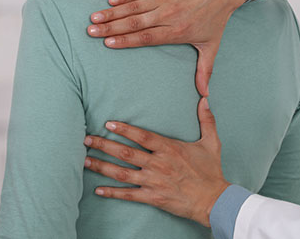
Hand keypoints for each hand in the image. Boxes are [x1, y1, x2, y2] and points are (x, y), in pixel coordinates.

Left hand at [83, 98, 230, 227]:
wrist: (213, 200)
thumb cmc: (211, 171)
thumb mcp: (211, 142)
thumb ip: (206, 120)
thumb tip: (204, 99)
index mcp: (170, 149)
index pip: (142, 136)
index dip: (125, 129)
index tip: (109, 123)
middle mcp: (158, 164)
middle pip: (126, 153)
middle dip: (104, 145)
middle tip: (87, 139)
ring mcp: (153, 181)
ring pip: (122, 173)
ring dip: (102, 167)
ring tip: (85, 161)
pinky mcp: (152, 197)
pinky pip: (128, 195)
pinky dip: (112, 193)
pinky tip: (98, 190)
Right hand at [87, 0, 250, 94]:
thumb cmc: (216, 19)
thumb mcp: (211, 46)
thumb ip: (204, 70)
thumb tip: (205, 95)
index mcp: (177, 32)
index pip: (146, 37)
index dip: (126, 40)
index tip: (107, 44)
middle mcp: (168, 15)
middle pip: (135, 23)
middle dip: (111, 28)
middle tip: (90, 32)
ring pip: (134, 7)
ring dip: (112, 12)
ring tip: (94, 18)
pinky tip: (109, 2)